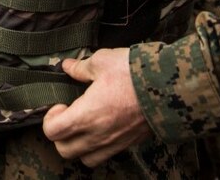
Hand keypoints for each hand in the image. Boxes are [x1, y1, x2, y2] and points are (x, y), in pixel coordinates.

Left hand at [42, 48, 152, 166]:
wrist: (170, 88)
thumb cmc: (134, 73)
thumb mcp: (102, 61)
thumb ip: (81, 67)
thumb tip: (68, 66)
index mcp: (86, 115)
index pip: (52, 131)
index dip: (49, 117)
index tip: (60, 103)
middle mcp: (97, 135)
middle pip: (64, 149)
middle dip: (60, 134)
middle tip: (69, 115)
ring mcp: (113, 142)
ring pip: (84, 158)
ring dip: (78, 145)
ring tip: (84, 125)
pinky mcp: (128, 144)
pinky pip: (105, 156)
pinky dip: (97, 148)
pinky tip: (102, 128)